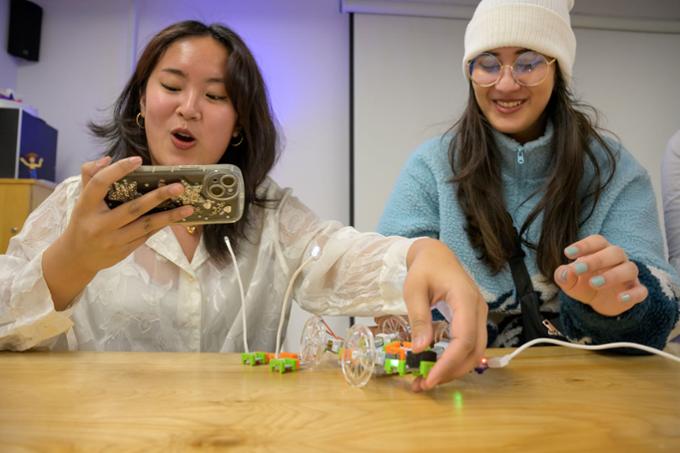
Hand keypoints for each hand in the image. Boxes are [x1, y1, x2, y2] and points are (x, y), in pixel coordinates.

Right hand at [61, 156, 193, 272]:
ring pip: (145, 226)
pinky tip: (176, 217)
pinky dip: (161, 225)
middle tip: (178, 187)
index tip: (138, 160)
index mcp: (85, 206)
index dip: (118, 170)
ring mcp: (113, 240)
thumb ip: (91, 176)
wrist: (77, 257)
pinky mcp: (124, 251)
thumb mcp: (81, 199)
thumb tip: (108, 158)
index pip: (100, 183)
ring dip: (169, 216)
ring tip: (189, 208)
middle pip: (133, 208)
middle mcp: (99, 224)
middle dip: (158, 197)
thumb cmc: (83, 221)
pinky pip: (147, 235)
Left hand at [404, 238, 487, 391]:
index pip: (464, 340)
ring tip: (427, 379)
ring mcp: (479, 315)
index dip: (448, 363)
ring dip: (454, 369)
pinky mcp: (473, 320)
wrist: (436, 254)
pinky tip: (437, 366)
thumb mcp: (414, 290)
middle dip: (451, 372)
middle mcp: (478, 309)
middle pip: (474, 351)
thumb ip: (419, 318)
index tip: (430, 378)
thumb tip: (419, 349)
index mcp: (465, 299)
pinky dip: (456, 359)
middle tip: (425, 384)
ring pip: (475, 351)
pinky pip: (470, 345)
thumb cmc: (424, 268)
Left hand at [553, 234, 647, 316]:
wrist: (598, 302)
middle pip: (615, 252)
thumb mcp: (569, 281)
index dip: (584, 245)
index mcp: (601, 250)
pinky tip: (620, 298)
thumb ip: (563, 275)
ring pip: (629, 269)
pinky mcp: (636, 291)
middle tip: (578, 269)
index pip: (597, 241)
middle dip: (596, 260)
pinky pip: (641, 290)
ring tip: (593, 283)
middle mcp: (618, 259)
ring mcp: (629, 275)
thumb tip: (565, 273)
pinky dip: (633, 294)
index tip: (567, 253)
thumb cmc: (583, 283)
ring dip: (612, 275)